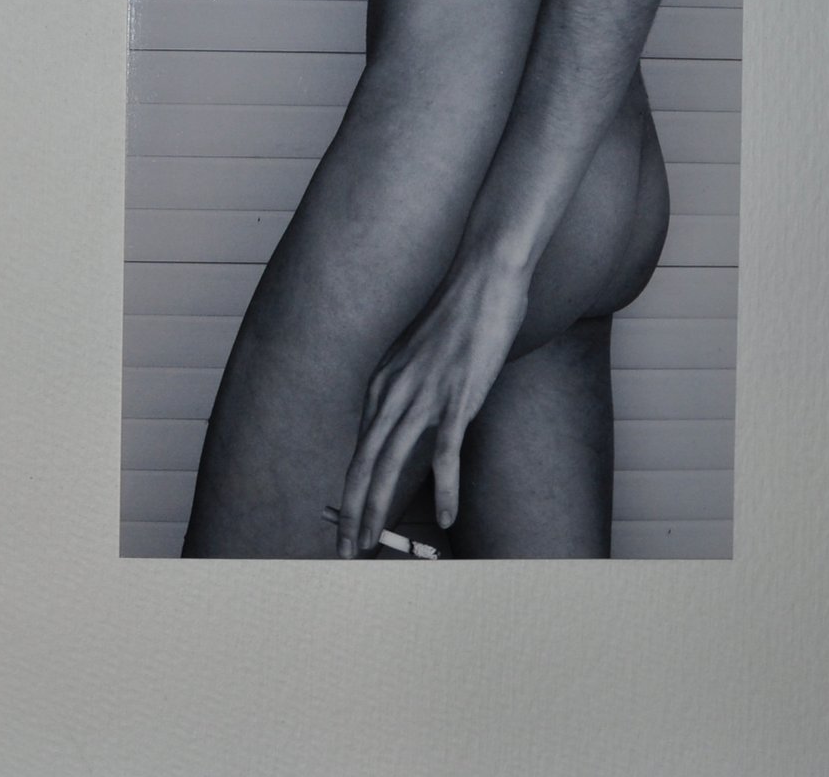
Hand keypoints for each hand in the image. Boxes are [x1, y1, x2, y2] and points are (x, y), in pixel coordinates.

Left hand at [338, 259, 530, 556]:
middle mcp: (394, 391)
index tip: (346, 520)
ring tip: (368, 544)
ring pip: (390, 463)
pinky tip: (446, 515)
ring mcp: (424, 395)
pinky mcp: (459, 396)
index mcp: (383, 383)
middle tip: (345, 550)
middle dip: (350, 511)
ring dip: (375, 508)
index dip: (352, 488)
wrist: (483, 277)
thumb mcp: (421, 354)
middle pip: (363, 462)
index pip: (361, 447)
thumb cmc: (459, 315)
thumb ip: (409, 385)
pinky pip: (447, 451)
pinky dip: (446, 486)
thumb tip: (405, 412)